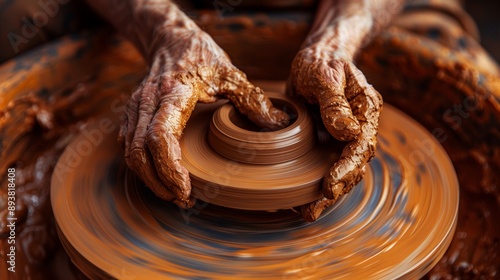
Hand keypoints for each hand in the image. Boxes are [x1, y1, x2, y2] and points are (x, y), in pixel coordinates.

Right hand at [119, 29, 288, 207]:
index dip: (169, 169)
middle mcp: (148, 101)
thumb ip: (252, 101)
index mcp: (173, 92)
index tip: (185, 191)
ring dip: (149, 179)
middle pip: (139, 152)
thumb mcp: (232, 74)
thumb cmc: (203, 57)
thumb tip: (279, 127)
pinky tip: (160, 178)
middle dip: (158, 183)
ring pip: (130, 152)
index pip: (160, 136)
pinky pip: (129, 146)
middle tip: (182, 200)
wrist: (171, 39)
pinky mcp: (131, 114)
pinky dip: (142, 167)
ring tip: (173, 194)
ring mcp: (135, 107)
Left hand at [287, 46, 381, 221]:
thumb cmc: (322, 62)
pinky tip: (304, 197)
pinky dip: (317, 181)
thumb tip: (348, 132)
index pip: (360, 145)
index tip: (330, 185)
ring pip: (342, 169)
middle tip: (315, 209)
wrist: (318, 56)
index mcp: (366, 110)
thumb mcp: (325, 76)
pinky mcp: (331, 140)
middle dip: (337, 189)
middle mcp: (360, 126)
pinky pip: (327, 164)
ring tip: (309, 212)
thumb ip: (336, 103)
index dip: (346, 168)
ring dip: (329, 193)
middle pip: (354, 164)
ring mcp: (346, 136)